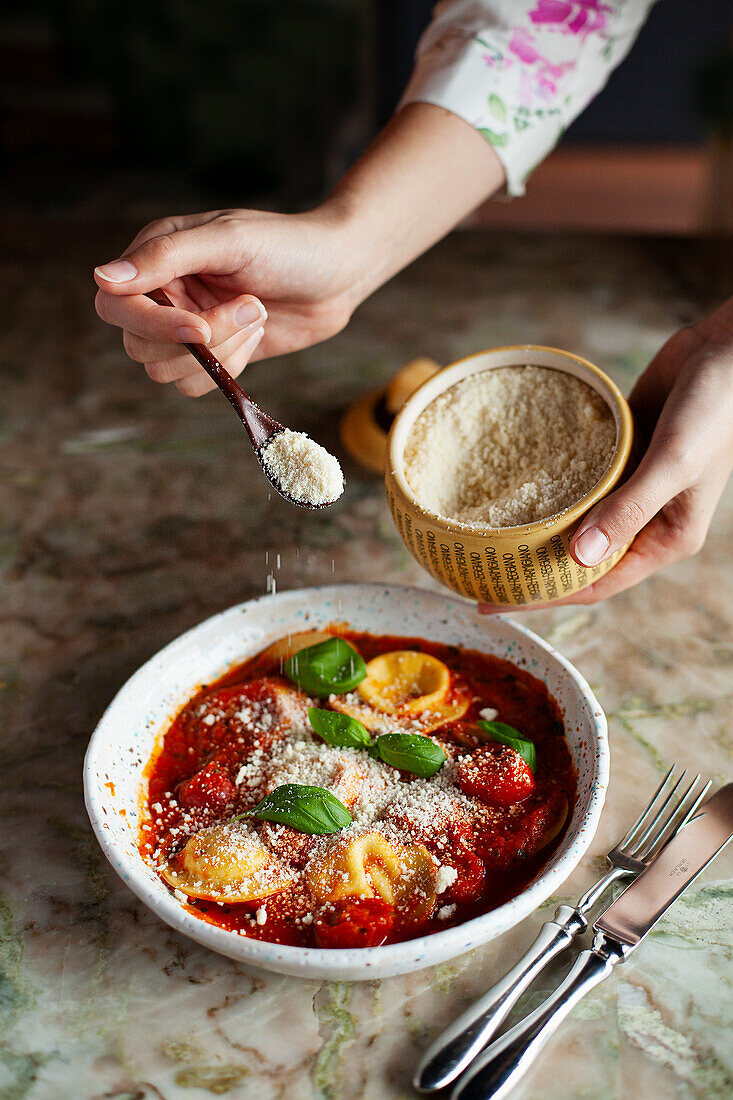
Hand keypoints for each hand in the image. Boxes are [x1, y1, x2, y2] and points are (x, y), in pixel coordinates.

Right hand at [94, 105, 503, 395]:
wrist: (339, 274)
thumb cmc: (287, 245)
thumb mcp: (229, 240)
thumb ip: (167, 256)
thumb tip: (103, 278)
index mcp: (156, 255)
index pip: (114, 303)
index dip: (151, 323)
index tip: (198, 326)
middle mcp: (162, 294)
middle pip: (139, 344)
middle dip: (200, 339)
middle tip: (251, 307)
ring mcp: (186, 328)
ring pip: (167, 370)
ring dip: (222, 350)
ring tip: (257, 312)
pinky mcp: (213, 356)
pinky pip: (196, 383)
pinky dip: (230, 367)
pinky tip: (257, 334)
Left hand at [479, 299, 732, 610]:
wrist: (725, 350)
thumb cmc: (714, 410)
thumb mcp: (672, 463)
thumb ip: (628, 509)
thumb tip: (577, 556)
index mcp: (664, 539)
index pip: (593, 585)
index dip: (542, 598)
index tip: (492, 602)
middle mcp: (642, 521)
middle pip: (576, 558)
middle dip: (529, 568)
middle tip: (472, 570)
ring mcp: (627, 487)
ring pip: (571, 519)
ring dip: (532, 527)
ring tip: (480, 534)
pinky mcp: (616, 455)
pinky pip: (573, 478)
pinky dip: (545, 483)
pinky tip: (507, 484)